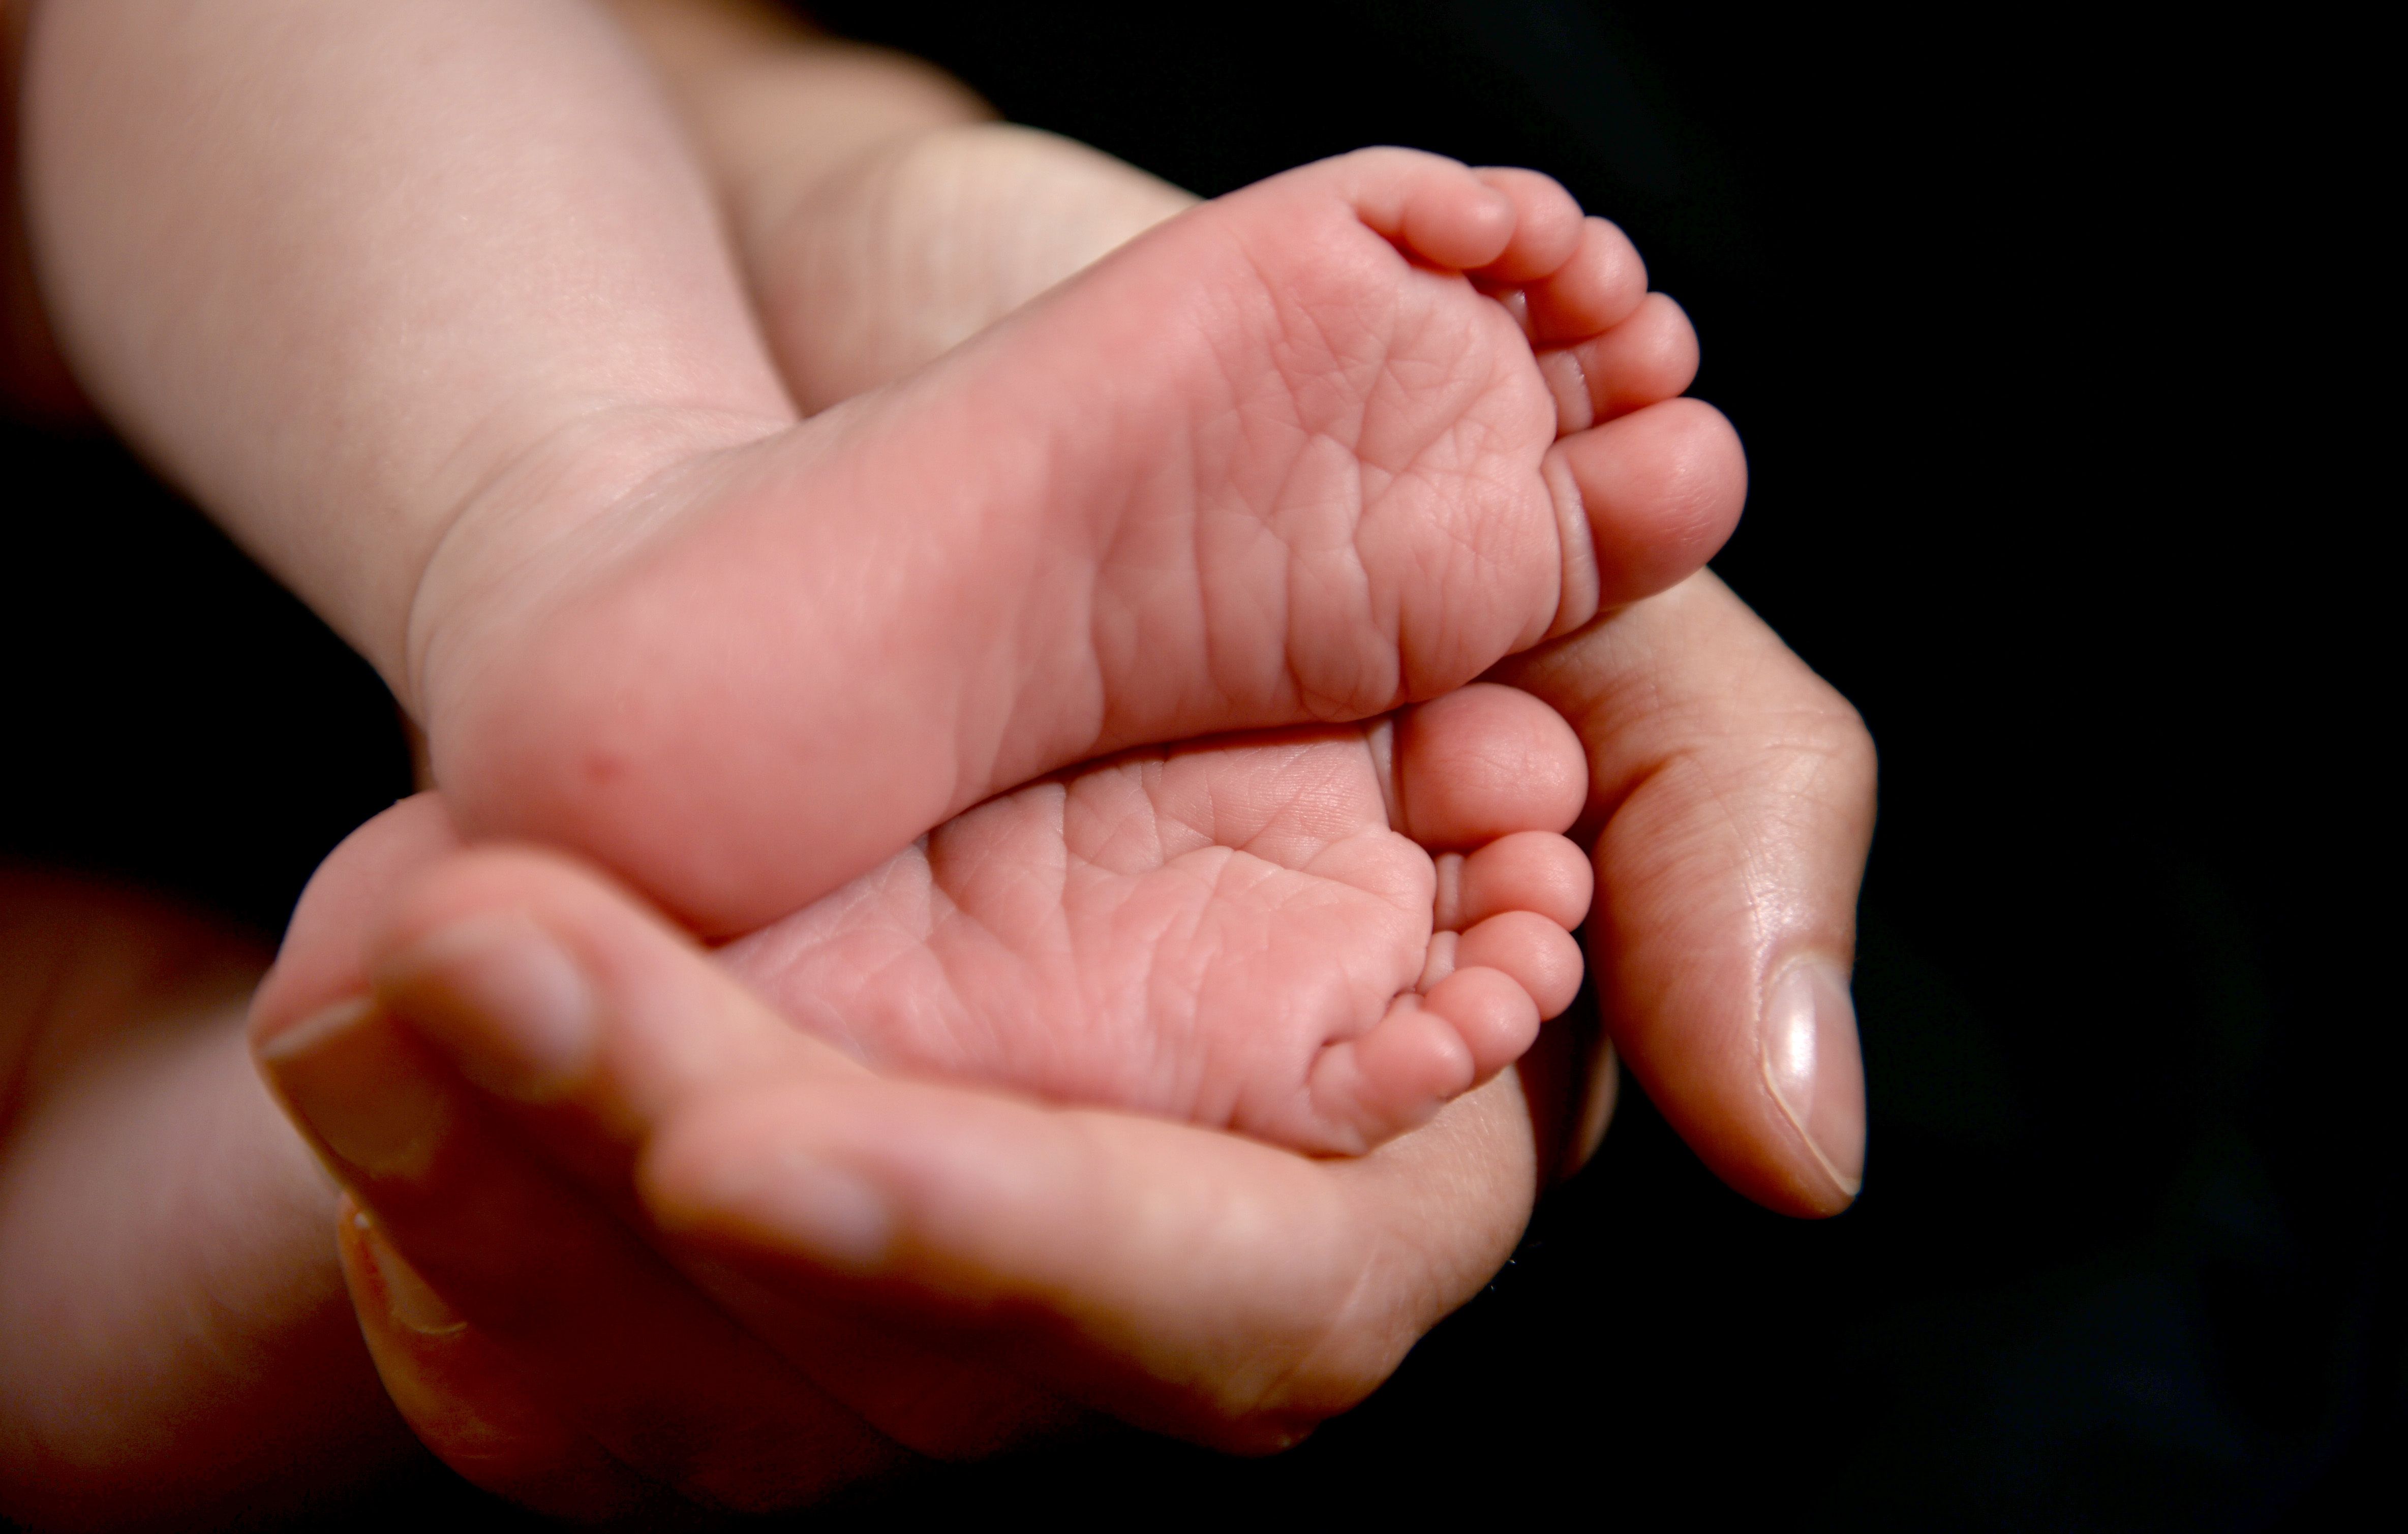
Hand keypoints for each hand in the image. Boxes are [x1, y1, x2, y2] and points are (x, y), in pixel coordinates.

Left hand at [248, 564, 1871, 1514]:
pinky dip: (432, 1209)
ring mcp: (928, 1191)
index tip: (765, 1152)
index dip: (1020, 1255)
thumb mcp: (1575, 593)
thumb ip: (1721, 845)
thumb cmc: (1305, 442)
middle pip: (911, 1359)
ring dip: (488, 1200)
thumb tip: (1802, 1161)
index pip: (1231, 1306)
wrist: (984, 343)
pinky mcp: (735, 1165)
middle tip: (444, 971)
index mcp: (1345, 1121)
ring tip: (356, 969)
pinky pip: (552, 1317)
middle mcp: (1128, 1199)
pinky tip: (355, 1043)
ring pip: (694, 1369)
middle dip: (655, 1191)